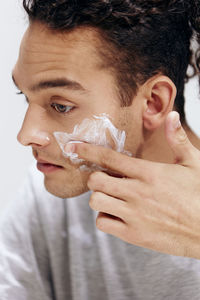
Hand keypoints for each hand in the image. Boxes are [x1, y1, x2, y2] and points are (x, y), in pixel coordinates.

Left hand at [68, 111, 199, 258]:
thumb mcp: (194, 164)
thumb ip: (178, 139)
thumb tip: (172, 115)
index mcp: (149, 172)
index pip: (109, 157)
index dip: (88, 150)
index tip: (74, 146)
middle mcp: (137, 192)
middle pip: (95, 180)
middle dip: (95, 177)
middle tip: (104, 177)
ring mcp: (133, 214)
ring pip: (95, 201)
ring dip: (99, 197)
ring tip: (112, 196)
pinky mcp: (133, 234)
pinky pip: (103, 223)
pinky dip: (105, 218)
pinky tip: (117, 214)